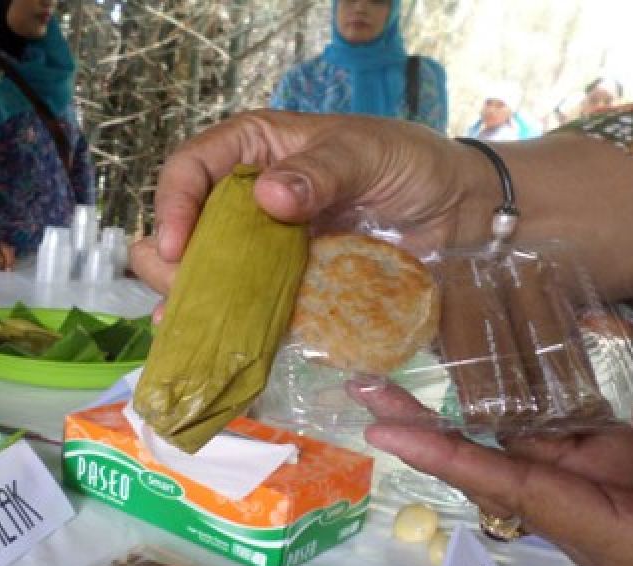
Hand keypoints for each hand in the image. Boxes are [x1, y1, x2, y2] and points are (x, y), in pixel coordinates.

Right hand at [131, 110, 632, 300]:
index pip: (190, 169)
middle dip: (171, 262)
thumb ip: (322, 172)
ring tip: (182, 327)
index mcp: (256, 151)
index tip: (174, 246)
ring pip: (206, 275)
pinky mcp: (286, 289)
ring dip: (190, 302)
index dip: (172, 205)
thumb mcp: (369, 154)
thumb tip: (268, 198)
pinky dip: (228, 329)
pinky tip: (212, 348)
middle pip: (185, 229)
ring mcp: (265, 250)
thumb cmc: (414, 166)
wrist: (461, 215)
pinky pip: (247, 309)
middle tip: (180, 293)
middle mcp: (249, 201)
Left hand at [357, 384, 632, 565]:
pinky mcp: (612, 466)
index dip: (449, 458)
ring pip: (514, 446)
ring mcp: (594, 490)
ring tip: (390, 380)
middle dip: (427, 430)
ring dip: (455, 413)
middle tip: (364, 390)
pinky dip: (515, 403)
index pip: (516, 492)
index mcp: (613, 538)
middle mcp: (584, 517)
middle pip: (492, 468)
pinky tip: (471, 372)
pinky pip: (554, 432)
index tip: (385, 433)